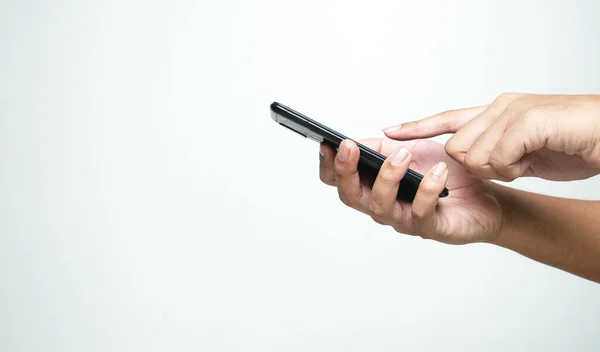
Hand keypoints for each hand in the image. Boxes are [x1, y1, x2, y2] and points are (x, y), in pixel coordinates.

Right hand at [319, 138, 502, 243]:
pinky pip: (420, 213)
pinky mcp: (430, 228)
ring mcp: (404, 219)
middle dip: (346, 171)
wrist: (487, 195)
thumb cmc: (448, 173)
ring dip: (388, 177)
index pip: (339, 181)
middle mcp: (383, 204)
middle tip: (350, 148)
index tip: (328, 144)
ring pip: (380, 206)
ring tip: (404, 155)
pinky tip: (437, 172)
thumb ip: (387, 146)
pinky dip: (427, 190)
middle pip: (350, 196)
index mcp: (374, 184)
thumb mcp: (415, 149)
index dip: (329, 165)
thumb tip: (361, 140)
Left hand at [383, 93, 599, 180]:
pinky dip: (511, 169)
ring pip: (472, 154)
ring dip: (497, 169)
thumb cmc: (570, 145)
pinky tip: (532, 160)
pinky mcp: (525, 120)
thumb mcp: (523, 152)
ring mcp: (512, 111)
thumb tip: (467, 162)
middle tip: (510, 166)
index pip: (448, 119)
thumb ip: (493, 151)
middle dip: (479, 167)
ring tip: (525, 161)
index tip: (390, 132)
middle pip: (456, 147)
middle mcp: (500, 107)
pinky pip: (496, 157)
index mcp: (498, 112)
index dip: (418, 128)